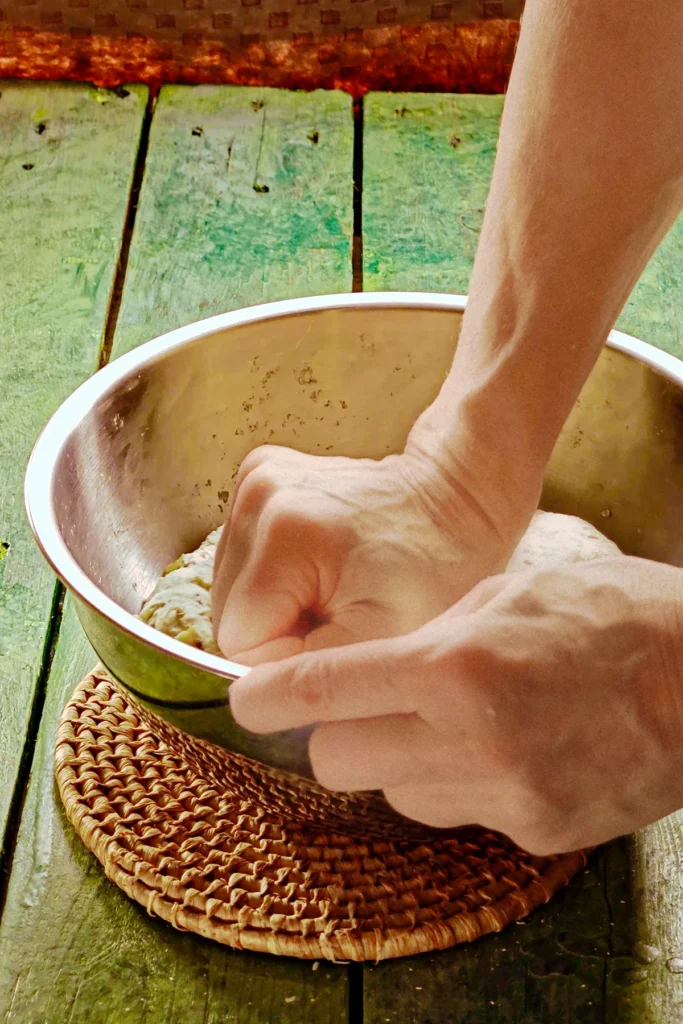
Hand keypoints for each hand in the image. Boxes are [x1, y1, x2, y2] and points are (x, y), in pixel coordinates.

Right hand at [212, 441, 533, 664]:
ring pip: (232, 586)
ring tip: (335, 586)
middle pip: (229, 613)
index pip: (240, 643)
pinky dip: (275, 571)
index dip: (289, 658)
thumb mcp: (386, 638)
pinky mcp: (258, 472)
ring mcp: (254, 477)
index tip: (341, 638)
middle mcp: (256, 495)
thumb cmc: (435, 567)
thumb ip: (316, 676)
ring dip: (276, 603)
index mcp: (284, 536)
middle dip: (281, 629)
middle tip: (341, 613)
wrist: (454, 494)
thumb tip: (259, 695)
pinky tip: (320, 561)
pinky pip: (242, 553)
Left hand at [228, 557, 682, 853]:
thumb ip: (433, 634)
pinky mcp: (537, 830)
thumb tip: (382, 667)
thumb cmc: (612, 614)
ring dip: (399, 762)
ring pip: (394, 795)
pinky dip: (457, 786)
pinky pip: (457, 815)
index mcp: (456, 665)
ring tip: (457, 723)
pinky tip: (506, 750)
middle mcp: (470, 738)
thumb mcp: (510, 593)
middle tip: (373, 704)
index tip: (244, 700)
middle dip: (339, 731)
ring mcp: (505, 795)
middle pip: (339, 759)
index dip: (271, 696)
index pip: (328, 689)